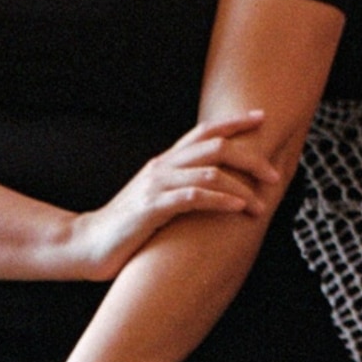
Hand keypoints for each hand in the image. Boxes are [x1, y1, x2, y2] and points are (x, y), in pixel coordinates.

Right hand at [68, 111, 281, 275]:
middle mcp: (162, 167)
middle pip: (215, 147)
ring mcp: (155, 186)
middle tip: (274, 175)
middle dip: (250, 158)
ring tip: (261, 204)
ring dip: (241, 187)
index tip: (262, 117)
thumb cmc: (128, 226)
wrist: (87, 245)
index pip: (204, 131)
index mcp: (165, 162)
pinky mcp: (150, 209)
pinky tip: (237, 208)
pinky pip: (192, 197)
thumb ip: (182, 186)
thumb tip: (217, 185)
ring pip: (208, 172)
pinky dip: (219, 200)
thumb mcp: (158, 198)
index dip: (234, 122)